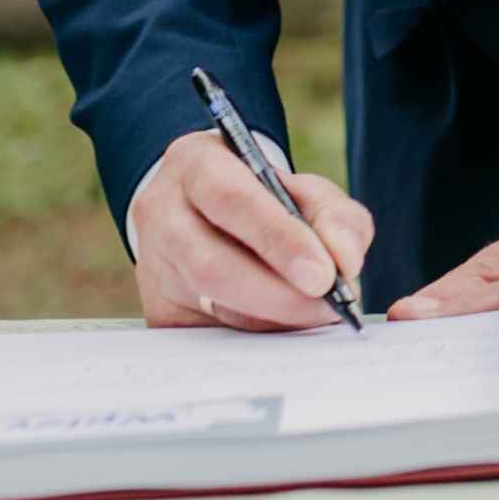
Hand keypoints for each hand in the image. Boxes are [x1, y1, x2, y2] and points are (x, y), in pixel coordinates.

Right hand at [129, 134, 374, 331]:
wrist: (206, 211)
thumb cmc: (263, 197)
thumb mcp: (302, 188)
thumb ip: (334, 217)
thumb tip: (345, 261)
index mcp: (195, 163)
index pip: (232, 199)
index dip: (279, 239)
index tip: (324, 274)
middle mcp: (162, 213)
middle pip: (211, 264)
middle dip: (278, 294)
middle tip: (327, 306)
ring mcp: (153, 266)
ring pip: (209, 306)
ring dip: (271, 318)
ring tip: (316, 314)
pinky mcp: (159, 310)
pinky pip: (208, 334)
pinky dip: (255, 336)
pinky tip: (285, 327)